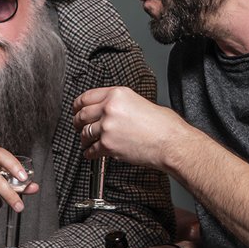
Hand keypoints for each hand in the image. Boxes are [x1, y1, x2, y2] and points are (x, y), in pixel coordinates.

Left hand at [71, 86, 190, 169]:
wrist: (171, 143)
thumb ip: (120, 103)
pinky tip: (92, 153)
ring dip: (84, 138)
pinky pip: (91, 149)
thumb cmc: (164, 125)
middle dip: (77, 122)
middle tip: (78, 125)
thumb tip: (109, 110)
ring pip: (84, 132)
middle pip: (82, 114)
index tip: (76, 109)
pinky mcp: (108, 145)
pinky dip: (89, 153)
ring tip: (87, 141)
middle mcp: (110, 108)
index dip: (78, 105)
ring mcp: (107, 127)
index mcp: (117, 94)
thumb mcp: (140, 102)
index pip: (87, 97)